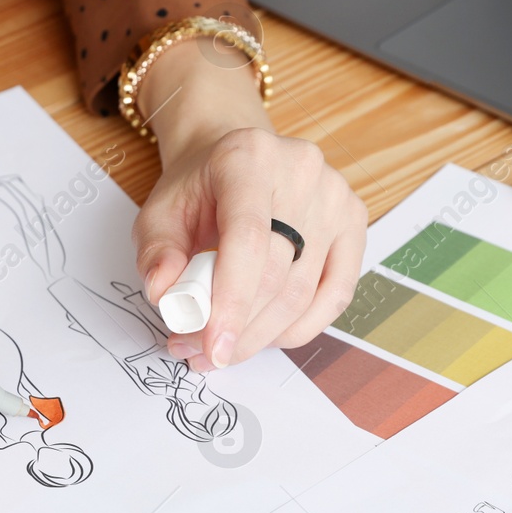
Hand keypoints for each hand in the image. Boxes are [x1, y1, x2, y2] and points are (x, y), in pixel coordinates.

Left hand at [131, 35, 366, 370]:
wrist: (233, 157)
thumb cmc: (197, 188)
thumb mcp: (159, 212)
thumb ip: (157, 253)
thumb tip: (166, 296)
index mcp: (247, 159)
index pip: (247, 239)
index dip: (231, 301)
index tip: (212, 348)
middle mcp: (300, 170)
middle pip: (277, 274)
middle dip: (238, 329)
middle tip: (198, 355)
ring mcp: (334, 194)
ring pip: (304, 292)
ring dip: (262, 336)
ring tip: (223, 348)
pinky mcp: (354, 219)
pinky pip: (335, 294)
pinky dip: (300, 327)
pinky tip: (267, 335)